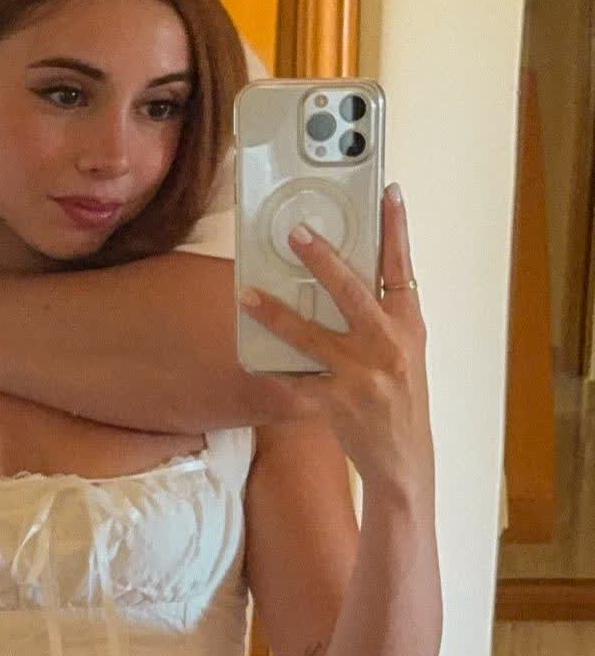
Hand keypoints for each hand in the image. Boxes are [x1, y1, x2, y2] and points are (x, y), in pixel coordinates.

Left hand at [239, 185, 432, 497]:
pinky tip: (250, 358)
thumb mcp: (404, 352)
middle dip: (322, 261)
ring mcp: (362, 374)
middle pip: (351, 292)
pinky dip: (273, 371)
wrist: (407, 461)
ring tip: (248, 294)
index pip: (402, 268)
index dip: (396, 229)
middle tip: (297, 235)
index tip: (388, 194)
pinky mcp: (337, 402)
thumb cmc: (403, 402)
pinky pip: (296, 382)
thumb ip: (381, 318)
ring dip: (276, 313)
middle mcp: (388, 345)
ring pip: (311, 335)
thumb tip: (346, 280)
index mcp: (408, 326)